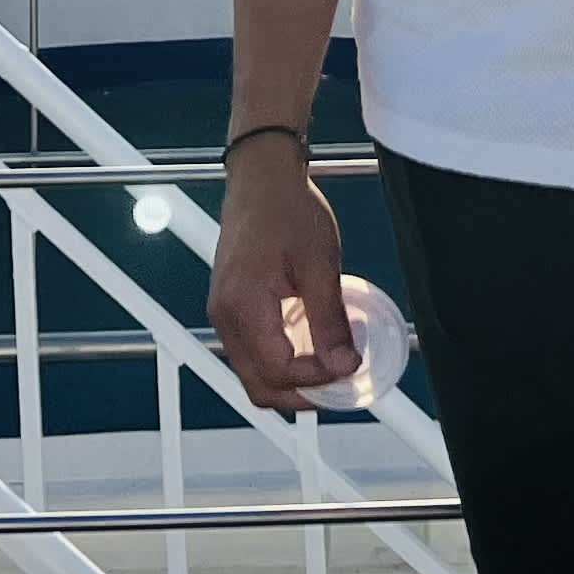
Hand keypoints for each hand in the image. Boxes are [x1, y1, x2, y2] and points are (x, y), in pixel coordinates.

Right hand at [207, 141, 353, 409]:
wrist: (262, 177)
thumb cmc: (286, 209)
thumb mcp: (319, 264)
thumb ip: (329, 320)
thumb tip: (344, 364)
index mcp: (244, 307)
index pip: (279, 372)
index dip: (317, 380)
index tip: (349, 365)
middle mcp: (224, 317)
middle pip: (259, 386)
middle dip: (302, 395)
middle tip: (340, 385)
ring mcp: (223, 313)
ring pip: (253, 373)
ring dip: (290, 381)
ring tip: (329, 367)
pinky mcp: (229, 306)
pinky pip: (251, 352)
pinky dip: (279, 361)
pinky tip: (308, 347)